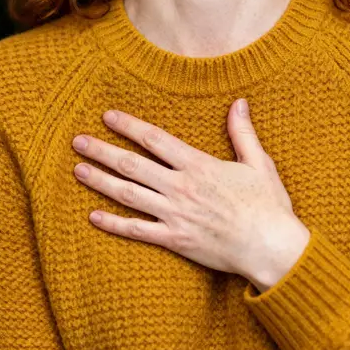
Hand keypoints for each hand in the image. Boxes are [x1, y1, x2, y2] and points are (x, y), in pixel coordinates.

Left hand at [72, 99, 310, 288]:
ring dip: (101, 181)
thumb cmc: (268, 206)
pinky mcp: (175, 240)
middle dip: (103, 151)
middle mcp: (182, 188)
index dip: (129, 126)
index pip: (155, 139)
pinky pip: (137, 230)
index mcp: (199, 166)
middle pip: (133, 165)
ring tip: (78, 170)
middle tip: (78, 141)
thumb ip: (242, 133)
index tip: (107, 116)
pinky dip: (114, 223)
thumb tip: (239, 102)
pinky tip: (93, 216)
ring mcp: (175, 215)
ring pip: (129, 194)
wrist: (272, 248)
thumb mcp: (259, 163)